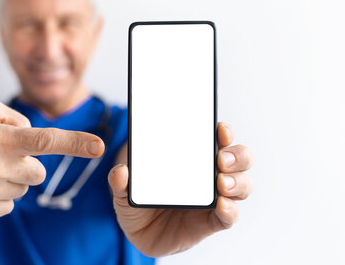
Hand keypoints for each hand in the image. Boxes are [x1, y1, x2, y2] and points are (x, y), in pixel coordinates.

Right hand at [0, 97, 103, 219]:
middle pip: (38, 172)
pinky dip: (2, 193)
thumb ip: (19, 119)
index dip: (74, 143)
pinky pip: (10, 204)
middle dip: (28, 163)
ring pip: (25, 189)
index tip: (99, 146)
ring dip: (13, 178)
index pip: (44, 141)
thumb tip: (39, 140)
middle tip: (3, 154)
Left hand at [108, 122, 252, 256]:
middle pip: (238, 158)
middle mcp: (209, 174)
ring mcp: (214, 198)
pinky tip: (222, 205)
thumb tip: (120, 172)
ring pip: (241, 184)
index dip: (223, 132)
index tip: (220, 129)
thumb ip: (120, 181)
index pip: (216, 138)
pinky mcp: (212, 222)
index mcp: (192, 157)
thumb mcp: (124, 190)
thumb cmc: (139, 201)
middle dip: (236, 155)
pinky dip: (230, 210)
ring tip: (222, 183)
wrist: (139, 233)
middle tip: (220, 159)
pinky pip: (229, 216)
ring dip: (237, 181)